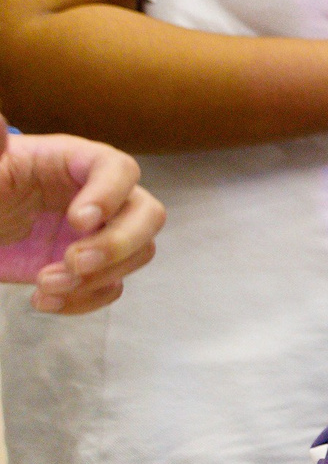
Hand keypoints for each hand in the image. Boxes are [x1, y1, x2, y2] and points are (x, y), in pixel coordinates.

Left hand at [0, 115, 163, 313]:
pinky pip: (113, 286)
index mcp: (75, 162)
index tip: (78, 222)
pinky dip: (84, 301)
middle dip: (118, 244)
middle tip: (74, 263)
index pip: (118, 169)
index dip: (110, 194)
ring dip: (99, 277)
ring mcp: (101, 233)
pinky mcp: (93, 267)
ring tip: (44, 285)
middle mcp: (101, 196)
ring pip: (139, 252)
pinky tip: (44, 301)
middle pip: (147, 214)